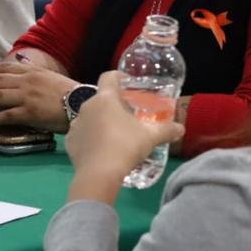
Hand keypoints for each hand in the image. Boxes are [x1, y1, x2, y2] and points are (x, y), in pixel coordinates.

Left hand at [0, 61, 78, 132]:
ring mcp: (27, 96)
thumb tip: (20, 61)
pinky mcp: (30, 112)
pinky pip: (6, 115)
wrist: (83, 104)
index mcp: (31, 72)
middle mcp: (26, 81)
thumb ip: (33, 68)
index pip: (2, 69)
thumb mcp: (49, 75)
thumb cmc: (68, 92)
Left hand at [65, 71, 184, 197]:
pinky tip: (101, 149)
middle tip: (127, 115)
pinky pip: (82, 134)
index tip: (127, 82)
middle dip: (113, 105)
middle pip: (100, 99)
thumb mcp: (151, 137)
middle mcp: (87, 106)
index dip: (118, 76)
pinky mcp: (69, 141)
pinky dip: (90, 138)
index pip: (109, 77)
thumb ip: (167, 130)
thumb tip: (181, 129)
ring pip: (90, 117)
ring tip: (114, 135)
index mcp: (105, 99)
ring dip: (100, 122)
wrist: (99, 174)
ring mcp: (75, 123)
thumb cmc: (126, 147)